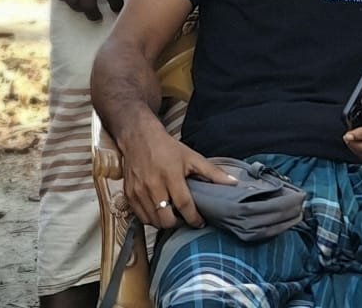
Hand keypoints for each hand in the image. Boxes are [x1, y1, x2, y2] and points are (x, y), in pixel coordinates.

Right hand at [121, 125, 236, 229]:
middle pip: (165, 219)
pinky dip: (151, 219)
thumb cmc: (167, 148)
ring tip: (173, 215)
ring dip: (164, 222)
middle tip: (185, 219)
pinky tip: (159, 212)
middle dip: (178, 223)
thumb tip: (232, 183)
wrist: (139, 138)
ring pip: (152, 221)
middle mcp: (153, 186)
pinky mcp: (129, 195)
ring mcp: (139, 192)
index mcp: (171, 176)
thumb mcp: (192, 157)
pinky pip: (140, 217)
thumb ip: (212, 173)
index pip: (184, 205)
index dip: (194, 218)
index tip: (201, 223)